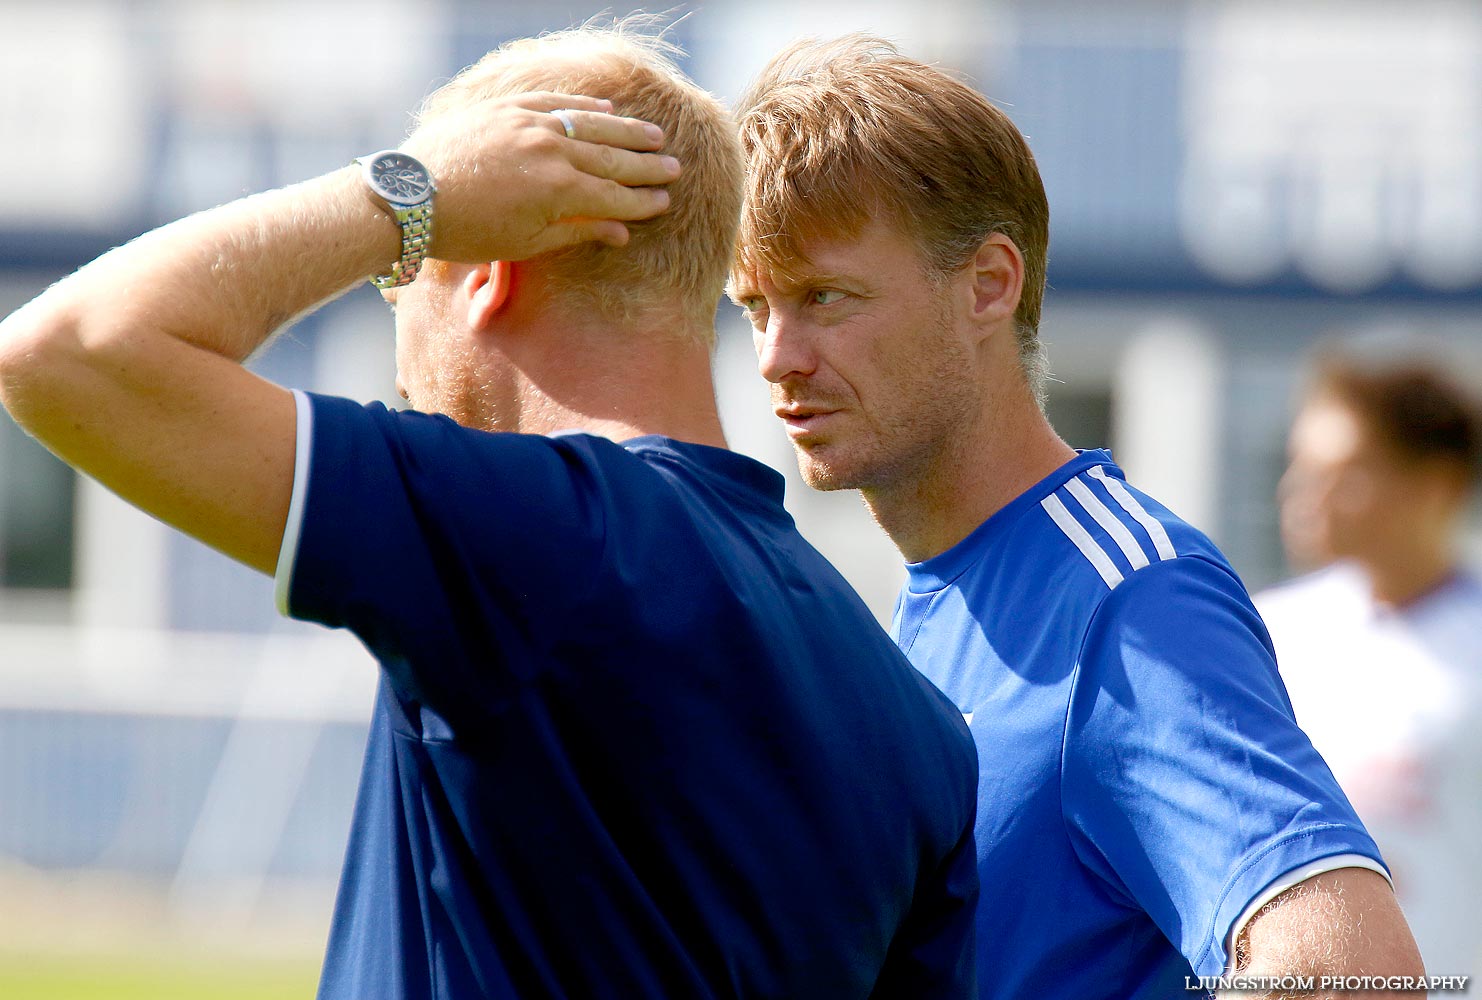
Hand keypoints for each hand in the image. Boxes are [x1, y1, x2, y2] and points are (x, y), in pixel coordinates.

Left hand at [402, 91, 679, 261]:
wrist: (409, 197)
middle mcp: (552, 151)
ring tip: (654, 137)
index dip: (643, 200)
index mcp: (560, 191)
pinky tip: (605, 111)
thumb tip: (621, 232)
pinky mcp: (506, 109)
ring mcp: (529, 125)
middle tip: (674, 168)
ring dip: (626, 132)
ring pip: (591, 125)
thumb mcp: (524, 243)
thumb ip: (576, 232)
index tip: (665, 201)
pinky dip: (584, 108)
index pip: (616, 195)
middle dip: (646, 165)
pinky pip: (556, 103)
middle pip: (612, 158)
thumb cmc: (466, 232)